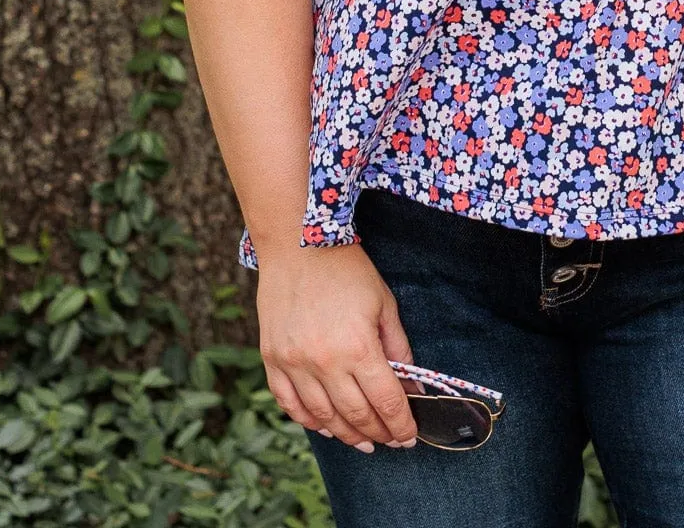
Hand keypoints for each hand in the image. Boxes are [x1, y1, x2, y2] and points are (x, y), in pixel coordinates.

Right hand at [257, 241, 419, 451]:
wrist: (298, 243)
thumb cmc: (347, 269)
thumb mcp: (383, 303)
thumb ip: (398, 348)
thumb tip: (411, 386)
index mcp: (358, 346)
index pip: (385, 402)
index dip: (401, 424)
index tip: (409, 436)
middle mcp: (324, 362)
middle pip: (355, 415)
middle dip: (377, 434)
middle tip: (390, 441)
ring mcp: (294, 363)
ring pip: (323, 417)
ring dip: (346, 434)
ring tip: (362, 440)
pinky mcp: (272, 359)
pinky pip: (289, 404)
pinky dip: (308, 420)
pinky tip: (325, 424)